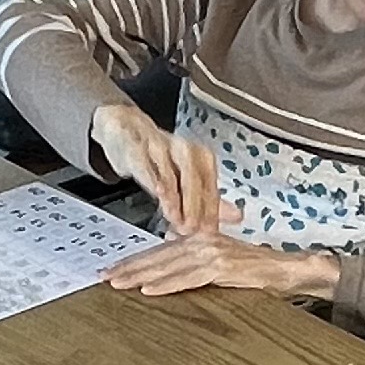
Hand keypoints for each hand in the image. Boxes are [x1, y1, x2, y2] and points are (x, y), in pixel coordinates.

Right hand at [91, 100, 221, 233]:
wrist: (127, 131)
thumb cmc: (160, 158)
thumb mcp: (186, 180)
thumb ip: (209, 199)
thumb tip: (237, 217)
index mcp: (201, 158)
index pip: (210, 187)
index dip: (211, 211)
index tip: (210, 232)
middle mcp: (183, 150)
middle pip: (194, 179)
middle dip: (195, 206)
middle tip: (193, 229)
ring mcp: (160, 146)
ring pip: (171, 172)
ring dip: (175, 198)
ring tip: (176, 219)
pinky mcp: (136, 146)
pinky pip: (146, 162)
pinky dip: (153, 178)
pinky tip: (158, 192)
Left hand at [103, 224, 340, 302]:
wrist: (290, 269)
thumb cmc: (258, 269)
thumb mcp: (221, 261)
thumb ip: (196, 258)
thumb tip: (172, 253)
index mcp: (200, 238)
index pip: (160, 251)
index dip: (135, 260)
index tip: (113, 269)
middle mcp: (202, 241)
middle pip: (158, 256)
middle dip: (129, 268)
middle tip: (104, 277)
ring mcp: (212, 253)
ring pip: (168, 265)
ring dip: (141, 276)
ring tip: (118, 285)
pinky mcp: (222, 267)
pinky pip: (188, 278)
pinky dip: (167, 284)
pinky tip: (149, 291)